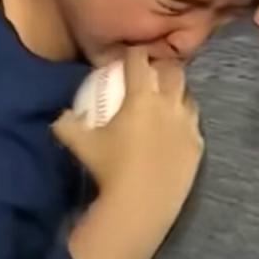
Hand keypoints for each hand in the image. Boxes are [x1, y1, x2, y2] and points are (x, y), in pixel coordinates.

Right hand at [54, 48, 202, 222]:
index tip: (128, 55)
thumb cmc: (109, 168)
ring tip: (166, 100)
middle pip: (172, 71)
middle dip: (162, 66)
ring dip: (176, 92)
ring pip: (188, 96)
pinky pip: (194, 124)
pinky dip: (184, 120)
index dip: (133, 53)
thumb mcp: (80, 144)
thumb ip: (68, 124)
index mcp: (141, 97)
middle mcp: (169, 104)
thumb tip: (61, 116)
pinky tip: (175, 129)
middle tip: (151, 72)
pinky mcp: (197, 146)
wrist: (140, 204)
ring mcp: (187, 125)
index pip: (140, 61)